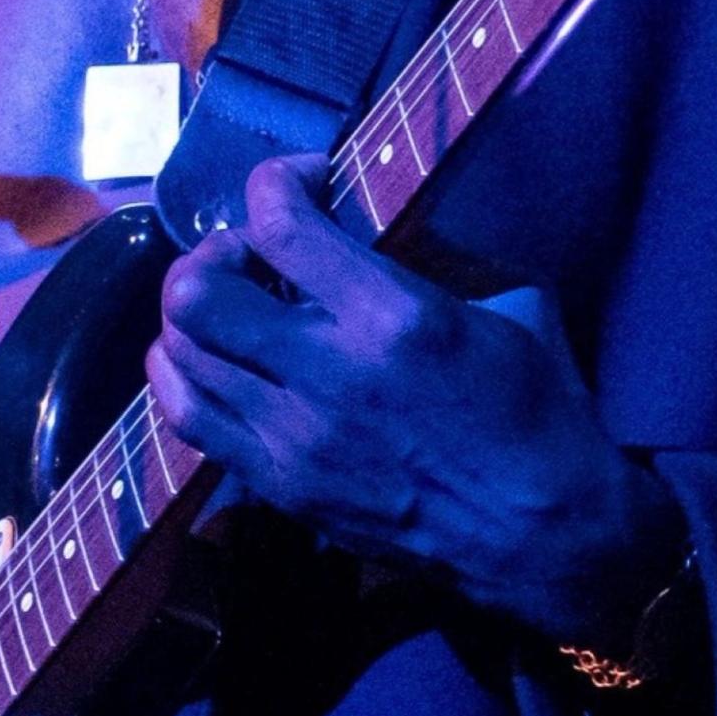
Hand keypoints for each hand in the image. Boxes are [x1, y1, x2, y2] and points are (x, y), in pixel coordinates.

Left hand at [146, 158, 684, 647]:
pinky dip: (179, 373)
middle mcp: (327, 373)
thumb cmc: (534, 412)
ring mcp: (292, 436)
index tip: (299, 184)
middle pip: (196, 291)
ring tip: (228, 309)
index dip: (274, 181)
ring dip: (193, 312)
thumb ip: (415, 267)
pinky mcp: (277, 484)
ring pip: (178, 351)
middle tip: (250, 257)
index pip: (278, 223)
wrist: (538, 534)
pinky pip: (187, 417)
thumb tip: (356, 228)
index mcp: (392, 317)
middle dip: (214, 253)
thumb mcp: (498, 312)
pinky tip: (207, 360)